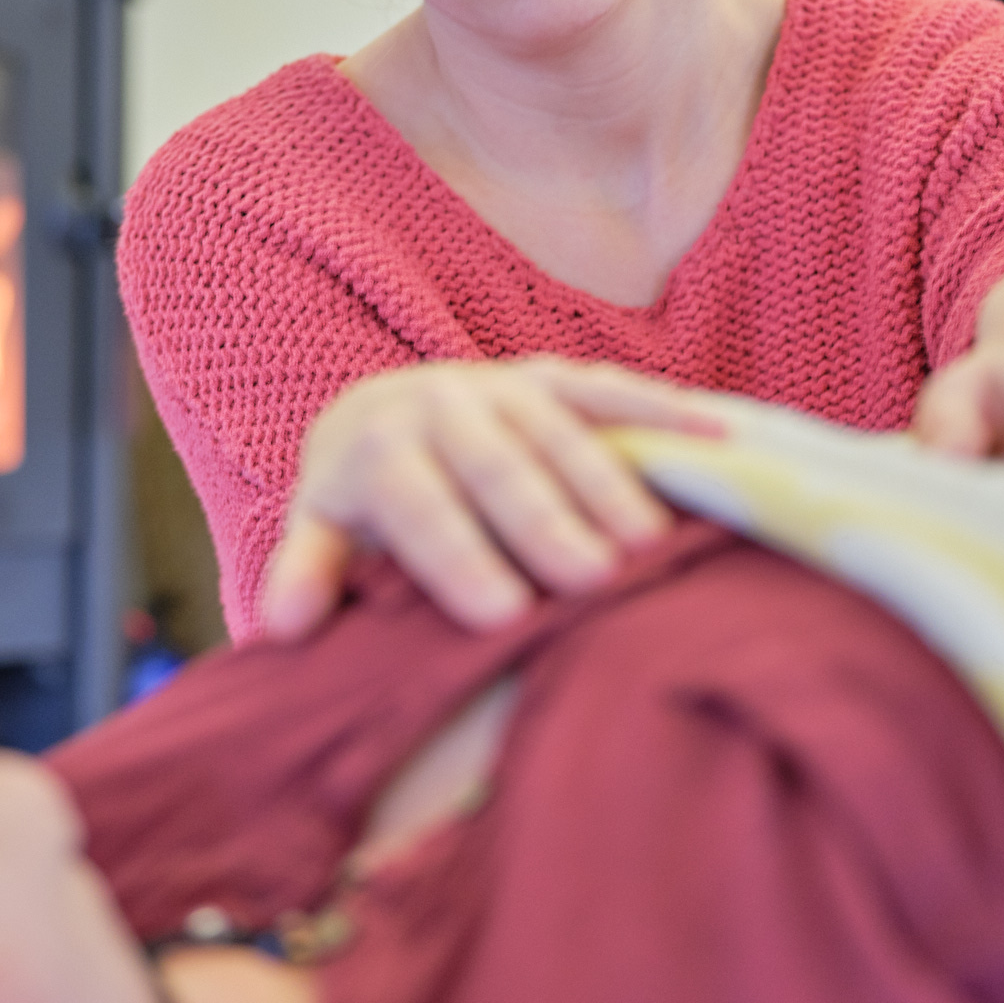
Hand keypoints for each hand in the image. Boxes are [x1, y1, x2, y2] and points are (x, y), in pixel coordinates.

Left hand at [260, 357, 729, 639]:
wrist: (380, 410)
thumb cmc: (361, 501)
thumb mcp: (321, 532)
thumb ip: (306, 574)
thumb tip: (283, 625)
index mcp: (378, 449)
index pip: (419, 504)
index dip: (458, 558)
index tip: (503, 617)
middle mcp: (441, 404)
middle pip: (497, 464)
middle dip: (546, 520)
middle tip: (595, 580)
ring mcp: (503, 385)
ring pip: (559, 427)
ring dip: (609, 480)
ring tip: (651, 544)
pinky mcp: (552, 377)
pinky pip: (609, 388)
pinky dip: (664, 409)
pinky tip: (719, 438)